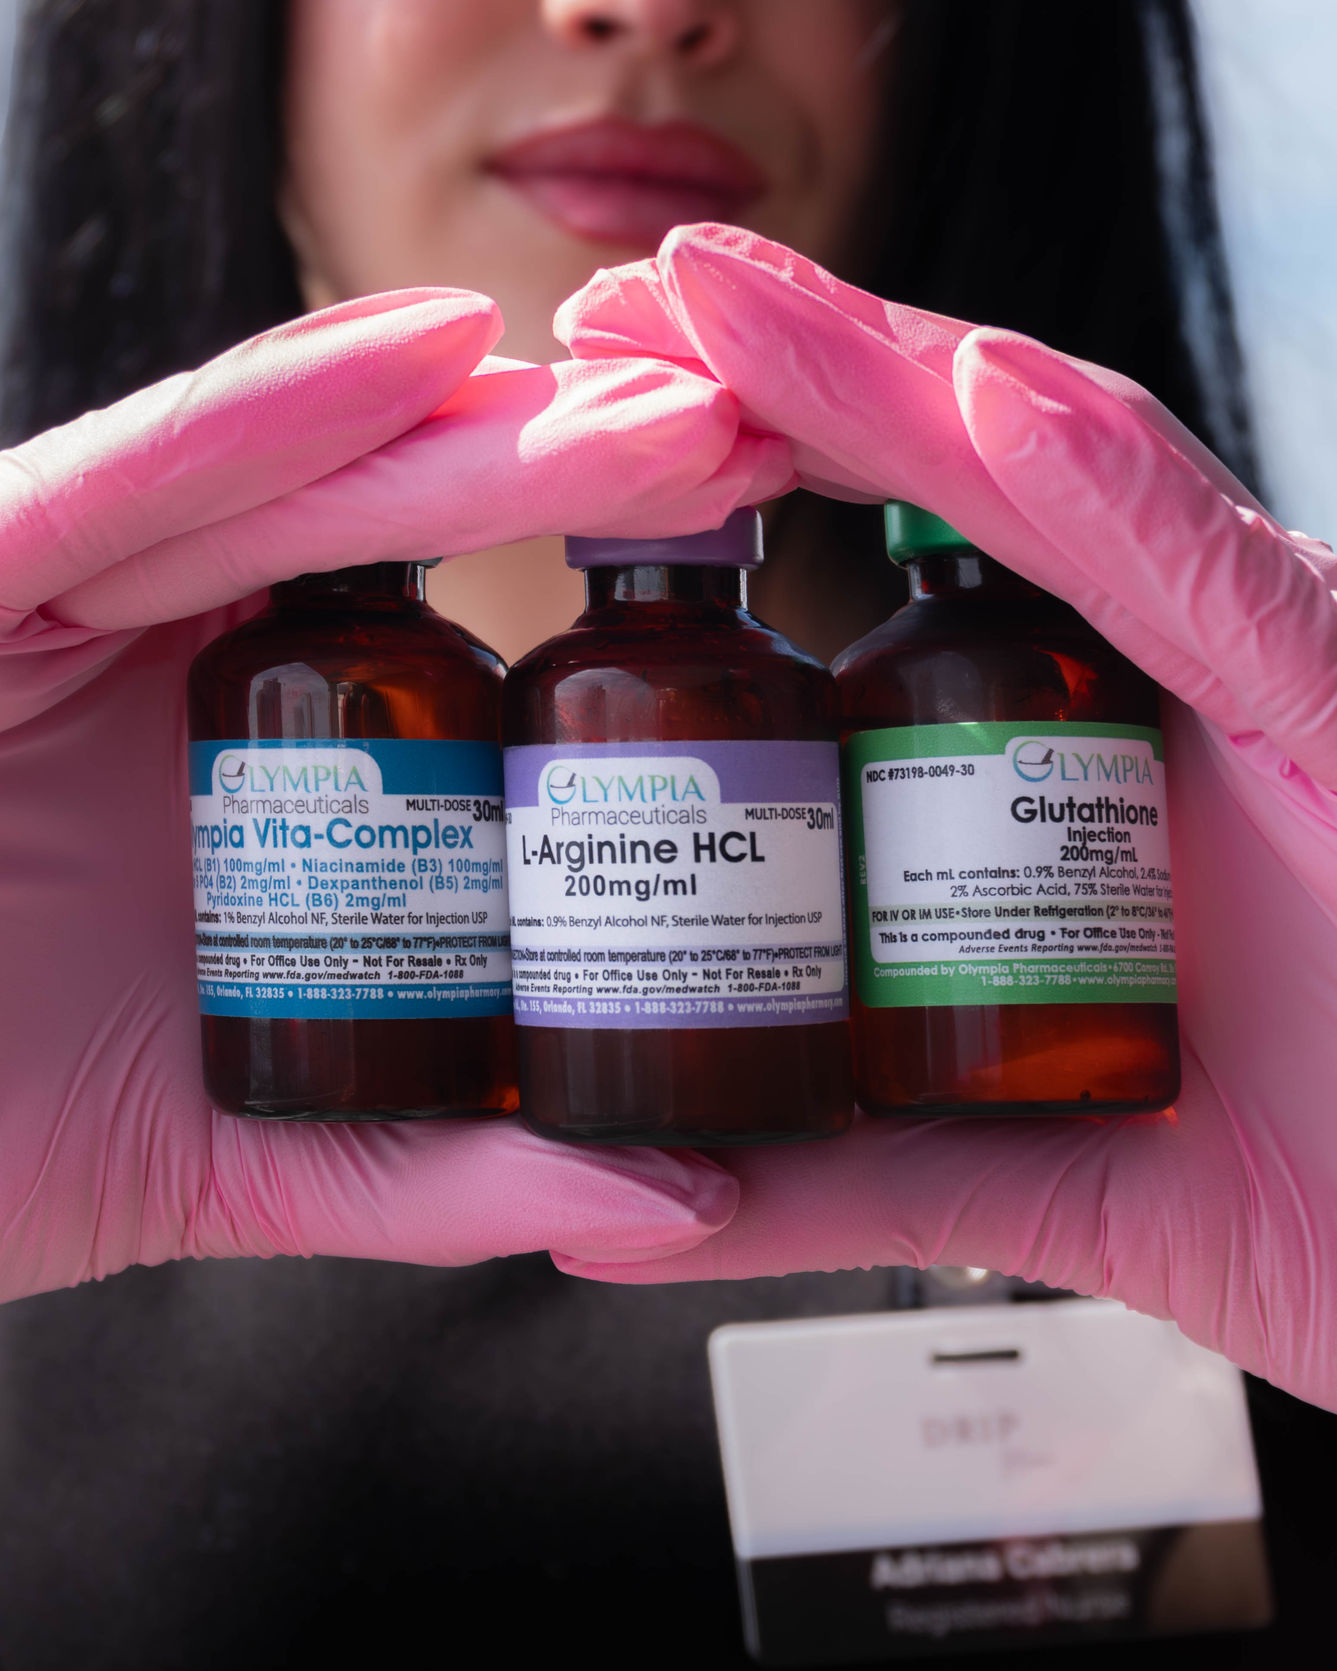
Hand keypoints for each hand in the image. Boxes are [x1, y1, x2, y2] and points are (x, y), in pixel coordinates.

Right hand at [0, 287, 795, 1298]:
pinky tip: (431, 358)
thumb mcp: (255, 1146)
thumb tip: (679, 1197)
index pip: (457, 673)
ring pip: (302, 489)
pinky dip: (277, 415)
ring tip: (657, 405)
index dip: (605, 630)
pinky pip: (133, 480)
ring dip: (488, 435)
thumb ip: (446, 1169)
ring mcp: (82, 610)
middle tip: (747, 452)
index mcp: (263, 783)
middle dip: (584, 490)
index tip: (761, 605)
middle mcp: (184, 670)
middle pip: (409, 552)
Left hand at [554, 225, 1336, 1413]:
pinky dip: (1110, 498)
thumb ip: (819, 1176)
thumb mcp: (1001, 1177)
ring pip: (1073, 488)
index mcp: (1076, 752)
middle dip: (794, 378)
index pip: (903, 566)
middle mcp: (1163, 685)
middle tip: (628, 300)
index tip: (603, 425)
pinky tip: (993, 408)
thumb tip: (604, 1212)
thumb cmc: (1292, 1184)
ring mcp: (1263, 682)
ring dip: (899, 381)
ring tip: (736, 301)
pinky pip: (1224, 591)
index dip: (757, 472)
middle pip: (965, 486)